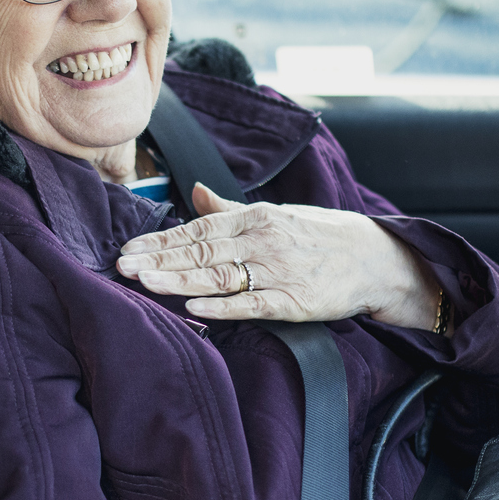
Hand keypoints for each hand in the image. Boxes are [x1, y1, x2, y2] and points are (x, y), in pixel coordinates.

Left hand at [116, 184, 441, 328]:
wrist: (376, 259)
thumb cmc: (323, 237)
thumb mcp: (276, 214)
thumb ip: (230, 208)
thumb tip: (195, 192)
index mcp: (255, 218)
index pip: (197, 229)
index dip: (161, 240)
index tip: (129, 248)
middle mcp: (262, 241)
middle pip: (200, 252)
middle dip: (158, 260)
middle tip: (122, 267)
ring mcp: (278, 271)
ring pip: (219, 276)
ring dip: (179, 280)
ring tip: (144, 282)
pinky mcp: (294, 301)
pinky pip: (252, 304)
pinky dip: (223, 305)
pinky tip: (194, 307)